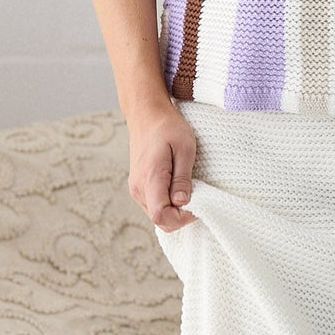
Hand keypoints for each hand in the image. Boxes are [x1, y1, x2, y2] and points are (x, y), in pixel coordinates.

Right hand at [129, 100, 199, 232]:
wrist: (146, 114)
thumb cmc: (168, 127)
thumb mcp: (185, 148)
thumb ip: (182, 178)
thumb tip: (182, 202)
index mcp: (150, 178)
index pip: (161, 215)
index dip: (182, 218)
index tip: (198, 204)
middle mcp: (138, 188)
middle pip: (159, 220)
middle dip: (181, 216)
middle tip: (198, 198)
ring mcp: (136, 188)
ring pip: (156, 214)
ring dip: (175, 210)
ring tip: (189, 190)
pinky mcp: (138, 185)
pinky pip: (153, 205)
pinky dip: (168, 203)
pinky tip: (178, 188)